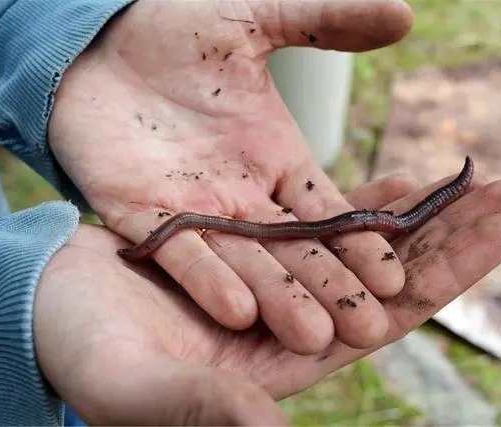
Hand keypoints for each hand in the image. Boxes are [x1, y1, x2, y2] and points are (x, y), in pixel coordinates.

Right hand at [33, 172, 500, 424]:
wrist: (55, 312)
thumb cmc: (89, 358)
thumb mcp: (147, 390)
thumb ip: (210, 410)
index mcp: (281, 363)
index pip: (386, 322)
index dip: (445, 279)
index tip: (496, 235)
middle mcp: (291, 324)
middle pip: (390, 282)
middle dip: (450, 240)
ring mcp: (276, 287)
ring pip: (359, 251)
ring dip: (412, 216)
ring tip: (465, 180)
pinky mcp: (252, 254)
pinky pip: (317, 227)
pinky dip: (355, 206)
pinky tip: (389, 186)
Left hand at [48, 0, 413, 352]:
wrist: (95, 41)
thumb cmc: (174, 28)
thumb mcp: (256, 18)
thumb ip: (327, 22)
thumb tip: (406, 17)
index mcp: (278, 158)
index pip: (330, 210)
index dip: (361, 243)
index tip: (394, 277)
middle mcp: (245, 194)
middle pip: (297, 250)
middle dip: (333, 287)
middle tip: (369, 327)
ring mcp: (197, 210)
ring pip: (246, 263)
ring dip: (278, 299)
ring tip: (312, 338)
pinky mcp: (144, 218)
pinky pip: (181, 254)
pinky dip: (208, 280)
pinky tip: (237, 311)